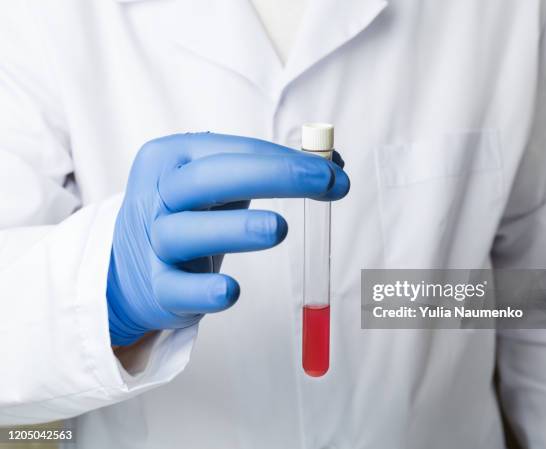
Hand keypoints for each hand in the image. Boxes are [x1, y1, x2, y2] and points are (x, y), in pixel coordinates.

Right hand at [106, 132, 349, 345]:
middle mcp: (156, 196)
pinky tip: (231, 292)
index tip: (334, 174)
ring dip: (235, 229)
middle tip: (324, 182)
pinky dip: (204, 291)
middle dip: (271, 176)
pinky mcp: (156, 289)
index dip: (286, 159)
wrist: (128, 269)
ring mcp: (152, 243)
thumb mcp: (218, 186)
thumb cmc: (188, 216)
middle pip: (208, 180)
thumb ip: (269, 171)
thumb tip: (334, 167)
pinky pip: (179, 289)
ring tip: (278, 228)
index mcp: (172, 158)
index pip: (233, 151)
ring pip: (188, 232)